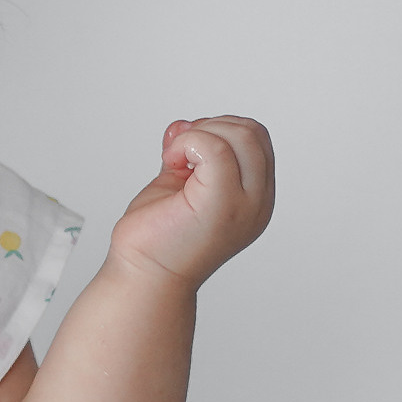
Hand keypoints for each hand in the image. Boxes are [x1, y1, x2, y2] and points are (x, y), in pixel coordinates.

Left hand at [106, 116, 274, 291]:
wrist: (144, 276)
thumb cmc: (157, 237)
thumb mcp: (181, 184)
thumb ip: (192, 156)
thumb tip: (186, 125)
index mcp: (254, 197)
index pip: (256, 140)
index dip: (220, 130)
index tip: (186, 147)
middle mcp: (258, 202)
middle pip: (253, 133)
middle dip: (211, 127)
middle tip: (178, 151)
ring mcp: (245, 204)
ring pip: (241, 136)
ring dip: (199, 135)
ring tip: (175, 161)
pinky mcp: (221, 204)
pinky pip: (215, 148)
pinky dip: (188, 142)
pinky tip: (172, 163)